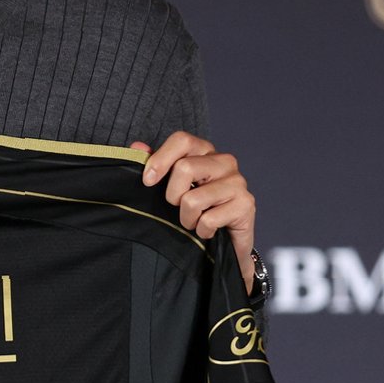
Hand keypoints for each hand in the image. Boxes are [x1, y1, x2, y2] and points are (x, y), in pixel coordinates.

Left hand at [129, 130, 256, 294]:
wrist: (226, 242)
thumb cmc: (198, 209)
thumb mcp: (174, 186)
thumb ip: (156, 165)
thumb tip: (137, 148)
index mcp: (206, 152)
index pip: (182, 140)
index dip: (160, 159)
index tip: (147, 181)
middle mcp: (225, 161)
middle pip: (184, 168)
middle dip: (172, 195)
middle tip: (179, 206)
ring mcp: (238, 182)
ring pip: (193, 199)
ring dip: (186, 218)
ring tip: (195, 220)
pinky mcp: (246, 204)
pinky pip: (208, 220)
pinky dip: (202, 231)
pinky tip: (209, 230)